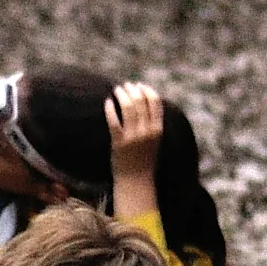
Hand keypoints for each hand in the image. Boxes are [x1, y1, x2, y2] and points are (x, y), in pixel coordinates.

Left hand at [105, 82, 164, 215]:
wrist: (135, 180)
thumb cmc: (145, 159)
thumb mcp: (155, 140)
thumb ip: (153, 123)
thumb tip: (145, 102)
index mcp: (158, 129)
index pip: (155, 102)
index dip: (146, 90)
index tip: (139, 85)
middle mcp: (147, 131)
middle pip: (140, 102)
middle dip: (133, 90)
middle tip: (126, 86)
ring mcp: (133, 136)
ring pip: (128, 108)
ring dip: (122, 95)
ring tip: (117, 90)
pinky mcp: (119, 142)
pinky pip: (113, 120)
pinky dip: (110, 108)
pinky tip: (108, 101)